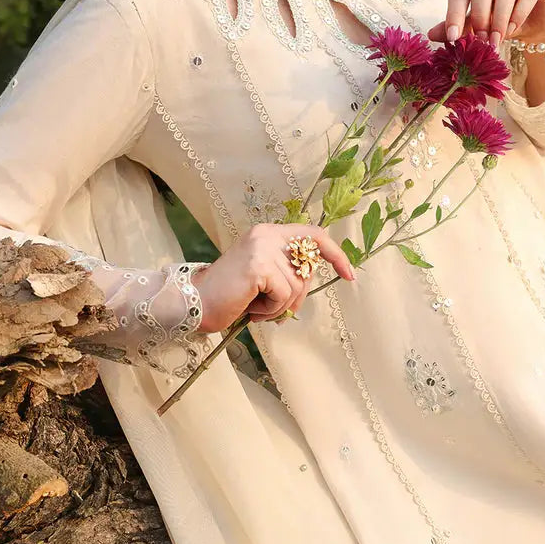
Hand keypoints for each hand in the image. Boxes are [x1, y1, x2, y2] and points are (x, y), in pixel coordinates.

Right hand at [191, 223, 355, 332]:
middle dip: (298, 295)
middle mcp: (266, 234)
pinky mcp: (258, 266)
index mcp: (268, 233)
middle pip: (308, 267)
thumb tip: (313, 275)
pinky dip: (271, 310)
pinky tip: (251, 308)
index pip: (313, 235)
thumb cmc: (229, 295)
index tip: (349, 274)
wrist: (195, 302)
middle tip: (272, 306)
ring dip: (280, 306)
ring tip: (256, 306)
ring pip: (297, 285)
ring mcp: (262, 248)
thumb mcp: (263, 276)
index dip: (335, 254)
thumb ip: (286, 269)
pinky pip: (284, 295)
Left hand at [427, 0, 544, 50]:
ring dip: (499, 17)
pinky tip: (513, 29)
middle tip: (480, 40)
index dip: (454, 13)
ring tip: (497, 38)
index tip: (453, 38)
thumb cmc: (500, 21)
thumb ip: (458, 27)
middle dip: (479, 15)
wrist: (534, 24)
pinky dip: (519, 12)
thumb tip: (431, 35)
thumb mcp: (476, 26)